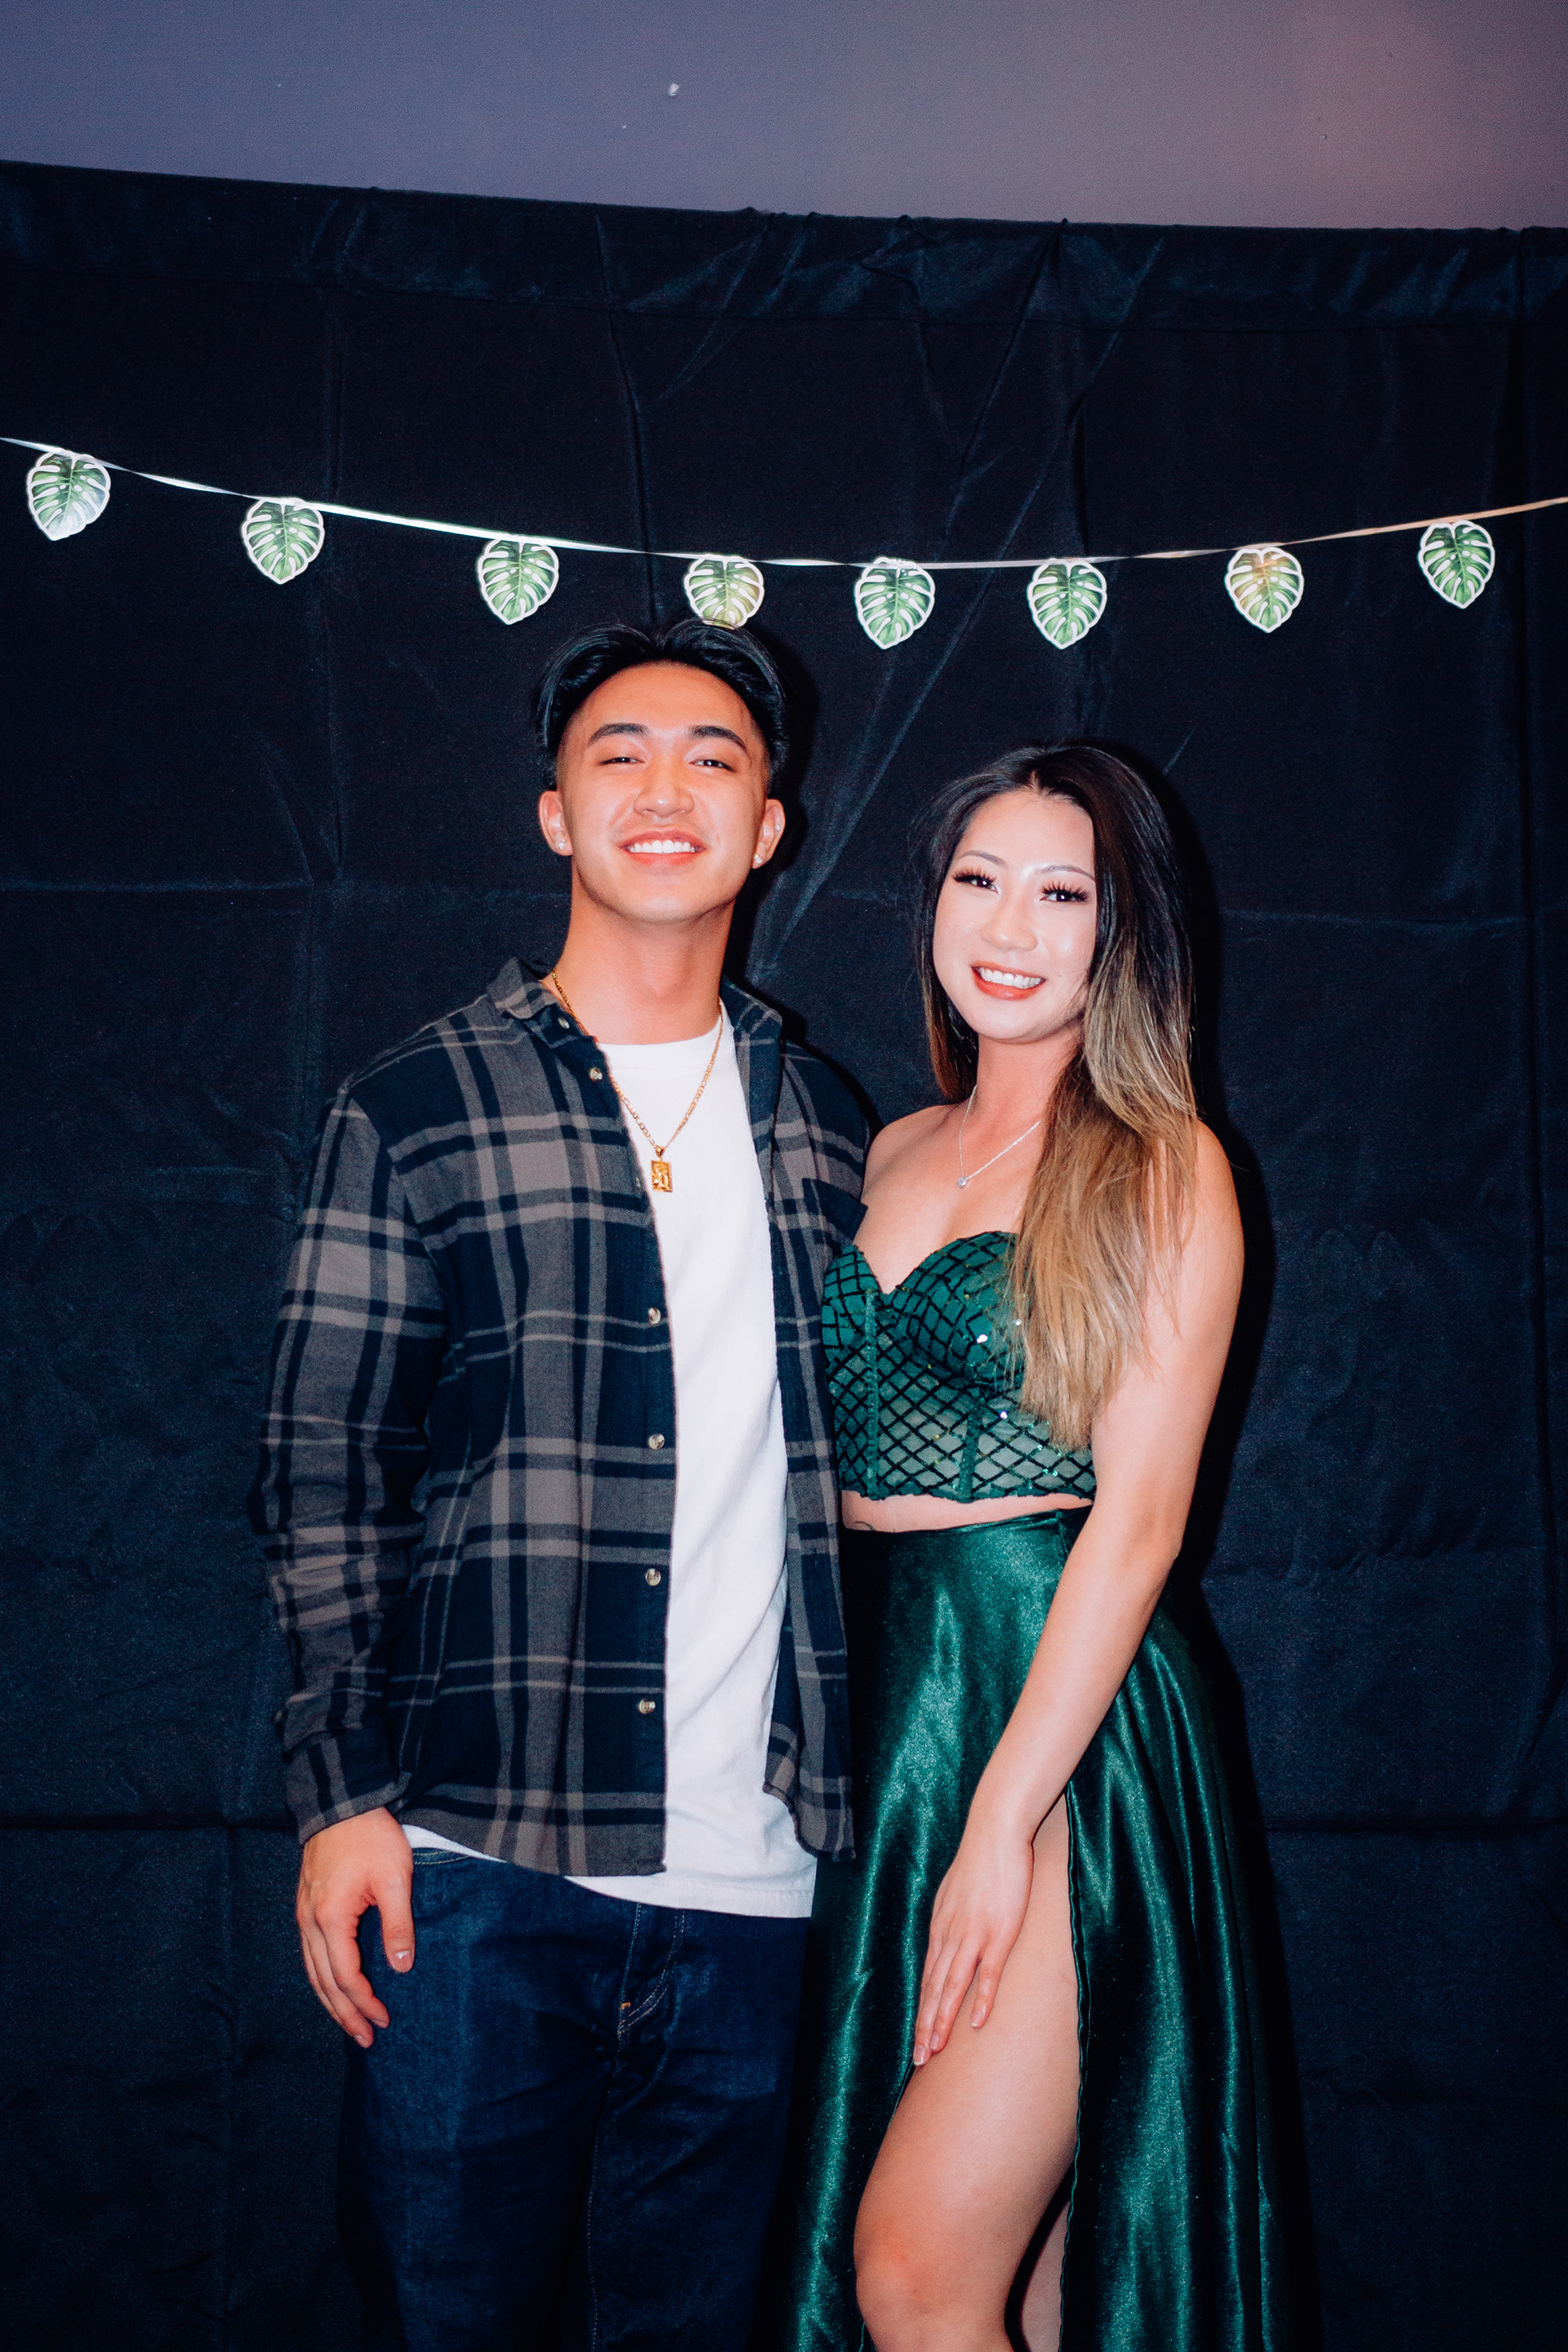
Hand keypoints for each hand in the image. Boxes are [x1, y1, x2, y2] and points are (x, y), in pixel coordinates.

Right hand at [296, 1808, 414, 2046]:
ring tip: (349, 2023)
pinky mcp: (305, 1905)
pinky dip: (321, 1978)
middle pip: (324, 1982)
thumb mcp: (394, 1878)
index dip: (365, 2002)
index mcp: (331, 1918)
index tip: (384, 2020)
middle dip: (345, 2014)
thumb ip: (397, 1924)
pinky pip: (309, 1954)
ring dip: (330, 2001)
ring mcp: (303, 1914)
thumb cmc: (370, 1837)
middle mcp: (310, 1922)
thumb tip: (402, 1966)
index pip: (346, 1977)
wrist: (341, 1803)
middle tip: (366, 2038)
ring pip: (312, 1971)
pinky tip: (333, 1986)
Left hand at [912, 1817, 1034, 2064]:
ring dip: (942, 2021)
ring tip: (935, 2051)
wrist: (994, 1831)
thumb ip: (953, 1918)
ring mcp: (973, 1934)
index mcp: (941, 1928)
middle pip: (933, 1989)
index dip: (922, 2011)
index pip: (927, 1978)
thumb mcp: (956, 1892)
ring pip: (952, 1987)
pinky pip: (988, 1972)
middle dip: (924, 2026)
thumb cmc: (980, 1860)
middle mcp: (951, 1935)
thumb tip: (950, 1936)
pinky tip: (975, 2023)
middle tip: (918, 2060)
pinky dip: (980, 2000)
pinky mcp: (998, 1931)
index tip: (917, 2039)